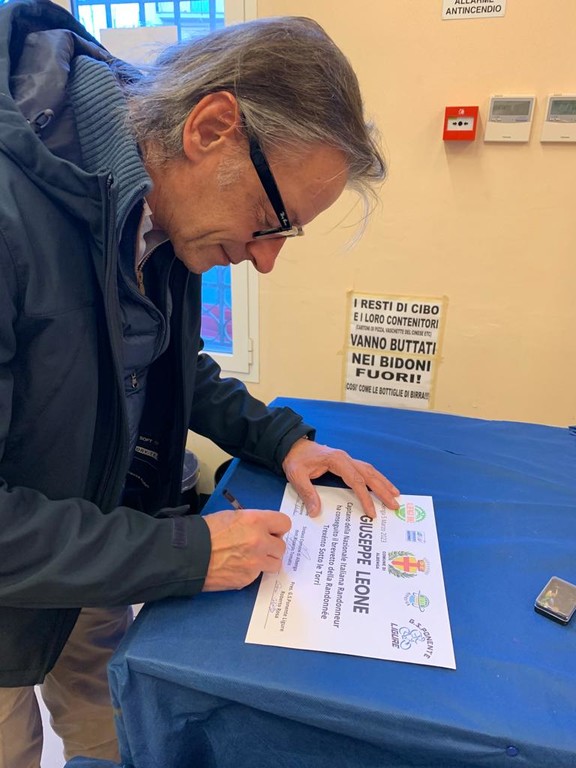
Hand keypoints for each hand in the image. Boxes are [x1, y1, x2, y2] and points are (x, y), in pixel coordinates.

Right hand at [202, 509, 290, 590]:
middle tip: (259, 546)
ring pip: (275, 564)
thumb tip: (264, 529)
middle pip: (282, 547)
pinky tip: (237, 567)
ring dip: (266, 561)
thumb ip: (253, 522)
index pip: (285, 524)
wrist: (189, 554)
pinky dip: (251, 572)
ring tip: (251, 558)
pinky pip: (258, 575)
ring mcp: (255, 563)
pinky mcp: (248, 579)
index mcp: (256, 522)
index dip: (278, 528)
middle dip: (272, 546)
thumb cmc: (207, 531)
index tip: (272, 531)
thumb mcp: (232, 516)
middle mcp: (260, 542)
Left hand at [282, 438, 399, 518]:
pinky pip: (364, 470)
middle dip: (383, 490)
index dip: (365, 497)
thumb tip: (316, 512)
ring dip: (383, 482)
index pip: (355, 481)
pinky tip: (381, 485)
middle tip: (395, 504)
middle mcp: (346, 458)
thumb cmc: (296, 459)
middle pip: (369, 474)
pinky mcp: (345, 462)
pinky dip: (375, 478)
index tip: (372, 512)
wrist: (293, 445)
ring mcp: (347, 459)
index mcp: (336, 460)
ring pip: (370, 470)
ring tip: (396, 494)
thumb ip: (307, 493)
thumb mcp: (297, 475)